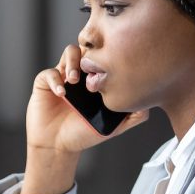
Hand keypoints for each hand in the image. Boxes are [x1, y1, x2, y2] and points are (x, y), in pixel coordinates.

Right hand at [20, 45, 147, 193]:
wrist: (57, 145)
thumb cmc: (83, 134)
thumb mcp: (114, 126)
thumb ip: (133, 116)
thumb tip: (149, 103)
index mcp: (96, 80)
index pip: (106, 57)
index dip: (109, 58)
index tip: (112, 70)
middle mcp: (81, 74)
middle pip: (89, 47)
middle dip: (92, 54)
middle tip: (93, 70)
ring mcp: (63, 77)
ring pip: (70, 52)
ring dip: (73, 62)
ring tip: (75, 80)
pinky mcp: (45, 83)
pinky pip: (50, 73)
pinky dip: (56, 80)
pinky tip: (62, 94)